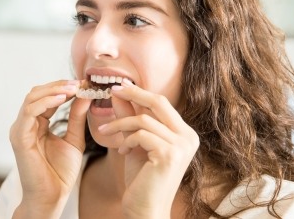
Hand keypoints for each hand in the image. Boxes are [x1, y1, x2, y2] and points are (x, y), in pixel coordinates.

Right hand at [9, 80, 90, 217]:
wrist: (53, 196)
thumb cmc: (60, 172)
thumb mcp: (74, 138)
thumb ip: (76, 117)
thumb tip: (84, 94)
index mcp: (36, 124)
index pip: (46, 97)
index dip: (64, 88)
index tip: (84, 83)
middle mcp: (25, 124)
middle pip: (37, 93)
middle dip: (58, 85)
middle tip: (79, 83)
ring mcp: (20, 130)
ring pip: (32, 98)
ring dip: (53, 90)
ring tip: (73, 88)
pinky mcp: (19, 137)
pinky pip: (30, 112)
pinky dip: (46, 102)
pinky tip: (63, 99)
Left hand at [98, 80, 199, 218]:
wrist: (145, 210)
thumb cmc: (142, 181)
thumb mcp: (134, 143)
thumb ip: (130, 119)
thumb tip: (119, 93)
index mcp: (184, 134)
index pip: (161, 103)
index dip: (139, 92)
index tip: (120, 85)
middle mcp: (188, 137)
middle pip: (158, 102)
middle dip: (132, 93)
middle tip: (111, 90)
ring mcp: (181, 145)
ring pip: (144, 119)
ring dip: (119, 123)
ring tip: (105, 132)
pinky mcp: (169, 154)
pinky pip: (141, 134)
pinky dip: (126, 140)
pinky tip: (122, 152)